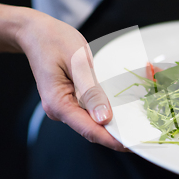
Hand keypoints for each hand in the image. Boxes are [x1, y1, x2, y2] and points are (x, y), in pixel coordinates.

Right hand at [16, 9, 127, 150]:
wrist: (36, 32)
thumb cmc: (54, 41)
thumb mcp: (78, 63)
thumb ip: (91, 91)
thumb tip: (104, 118)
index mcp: (58, 103)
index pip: (89, 130)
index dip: (111, 140)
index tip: (131, 145)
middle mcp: (59, 110)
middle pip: (92, 129)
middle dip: (116, 133)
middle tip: (141, 134)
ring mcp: (64, 106)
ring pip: (92, 120)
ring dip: (112, 121)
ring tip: (136, 121)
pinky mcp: (70, 100)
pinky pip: (90, 109)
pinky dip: (105, 109)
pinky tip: (121, 107)